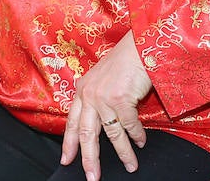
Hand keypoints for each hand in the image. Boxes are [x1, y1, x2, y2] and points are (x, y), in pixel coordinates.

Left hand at [60, 32, 151, 180]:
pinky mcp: (121, 99)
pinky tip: (141, 142)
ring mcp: (104, 98)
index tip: (66, 160)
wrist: (143, 41)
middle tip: (92, 177)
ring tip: (130, 166)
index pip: (72, 122)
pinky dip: (136, 136)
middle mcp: (89, 95)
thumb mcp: (104, 76)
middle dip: (89, 159)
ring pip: (111, 135)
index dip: (69, 143)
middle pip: (87, 135)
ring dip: (123, 153)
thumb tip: (103, 120)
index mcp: (83, 89)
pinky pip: (129, 125)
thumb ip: (98, 96)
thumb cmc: (128, 57)